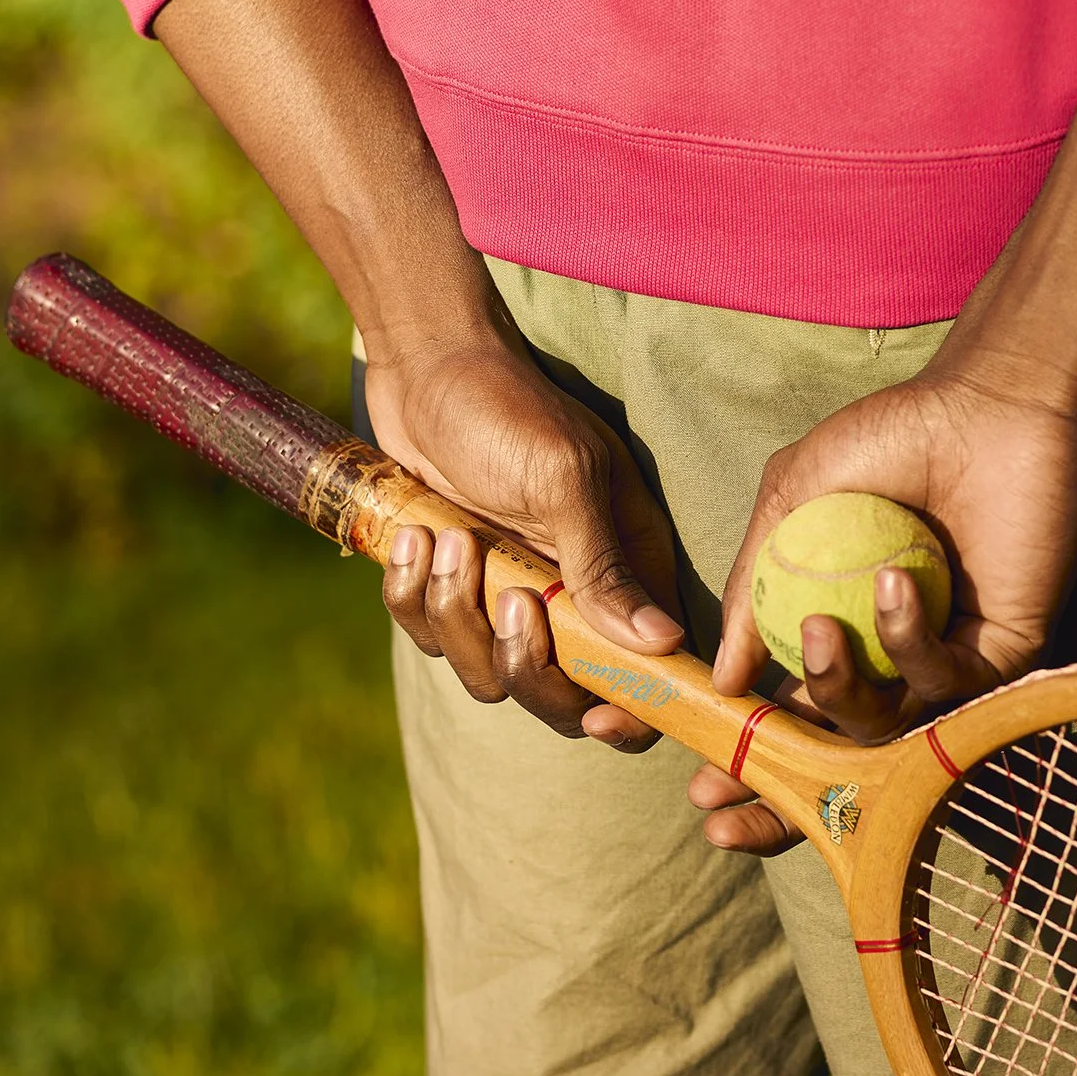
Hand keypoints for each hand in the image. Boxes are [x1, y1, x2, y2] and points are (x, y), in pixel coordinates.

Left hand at [369, 330, 683, 747]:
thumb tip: (662, 646)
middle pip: (564, 695)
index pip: (651, 669)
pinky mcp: (453, 584)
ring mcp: (511, 592)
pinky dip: (413, 597)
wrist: (424, 363)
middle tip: (510, 601)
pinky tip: (416, 537)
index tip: (597, 711)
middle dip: (528, 666)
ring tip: (450, 540)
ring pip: (486, 671)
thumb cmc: (505, 406)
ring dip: (458, 616)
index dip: (633, 709)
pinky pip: (431, 635)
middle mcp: (575, 591)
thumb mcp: (563, 480)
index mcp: (628, 565)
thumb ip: (604, 566)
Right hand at [691, 354, 1076, 849]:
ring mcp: (947, 662)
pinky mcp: (1005, 655)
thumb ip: (751, 586)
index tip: (700, 789)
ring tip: (819, 627)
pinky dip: (907, 640)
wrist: (990, 403)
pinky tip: (892, 581)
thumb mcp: (790, 500)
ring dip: (836, 688)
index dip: (750, 761)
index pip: (791, 715)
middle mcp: (893, 659)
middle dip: (775, 781)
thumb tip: (719, 677)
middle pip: (833, 749)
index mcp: (841, 630)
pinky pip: (944, 683)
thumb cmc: (892, 438)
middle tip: (721, 790)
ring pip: (882, 726)